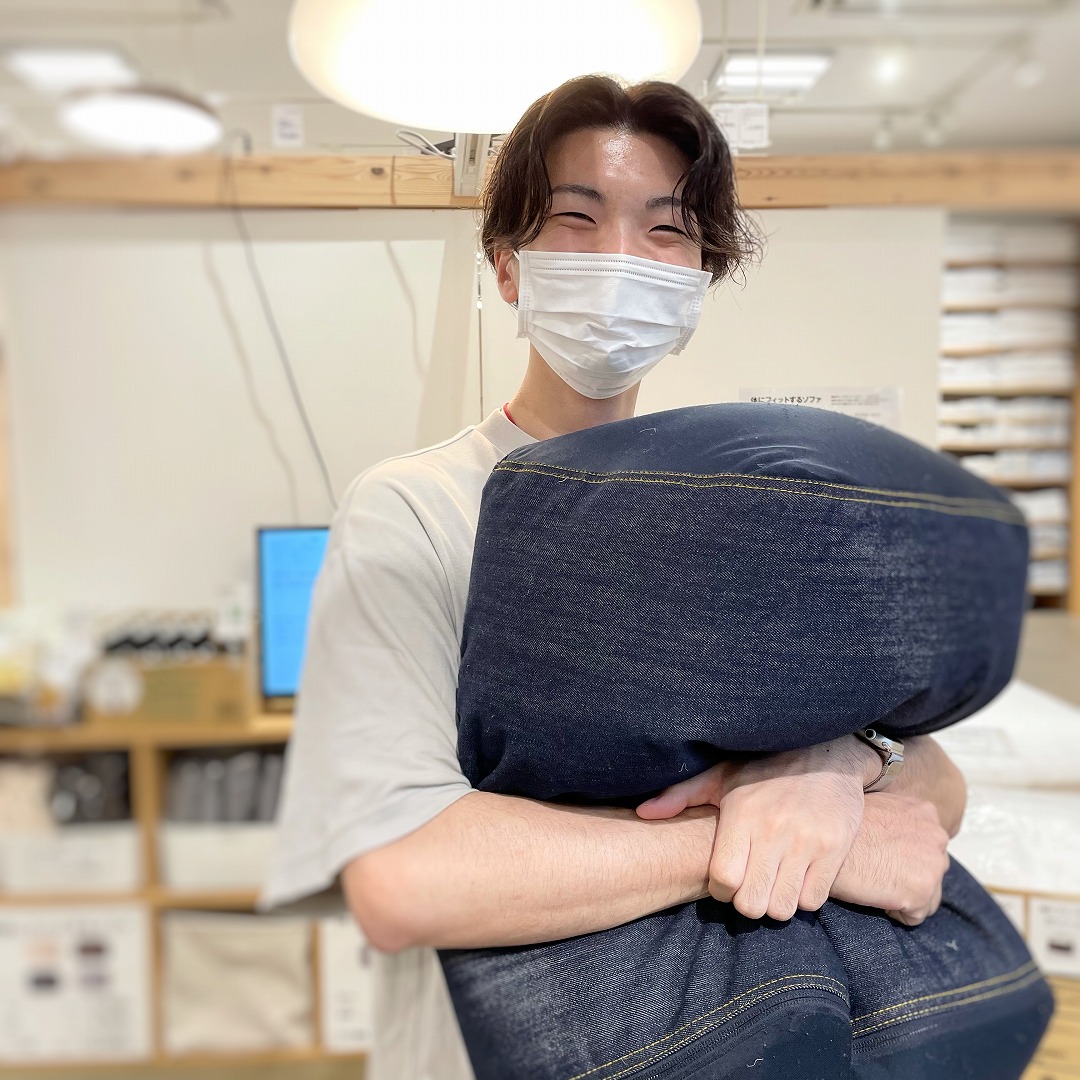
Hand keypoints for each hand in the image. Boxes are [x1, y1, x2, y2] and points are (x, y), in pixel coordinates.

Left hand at [637, 736, 875, 921]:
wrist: (828, 753)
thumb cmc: (765, 767)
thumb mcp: (721, 774)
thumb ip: (680, 796)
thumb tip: (642, 813)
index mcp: (742, 813)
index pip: (724, 880)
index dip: (720, 889)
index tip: (725, 880)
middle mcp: (776, 830)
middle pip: (752, 903)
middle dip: (746, 901)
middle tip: (749, 886)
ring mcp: (808, 842)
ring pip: (783, 908)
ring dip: (774, 902)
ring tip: (772, 883)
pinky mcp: (835, 850)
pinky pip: (812, 900)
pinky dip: (802, 897)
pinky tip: (796, 877)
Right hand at [830, 793, 949, 925]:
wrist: (825, 844)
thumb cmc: (841, 826)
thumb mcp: (876, 807)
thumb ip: (896, 820)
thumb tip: (895, 836)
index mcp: (925, 813)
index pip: (927, 844)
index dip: (904, 856)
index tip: (884, 858)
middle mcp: (936, 837)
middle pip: (932, 870)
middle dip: (910, 877)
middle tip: (879, 875)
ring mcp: (932, 866)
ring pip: (928, 897)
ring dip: (905, 897)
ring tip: (876, 887)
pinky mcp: (921, 893)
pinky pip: (913, 916)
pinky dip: (894, 912)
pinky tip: (873, 896)